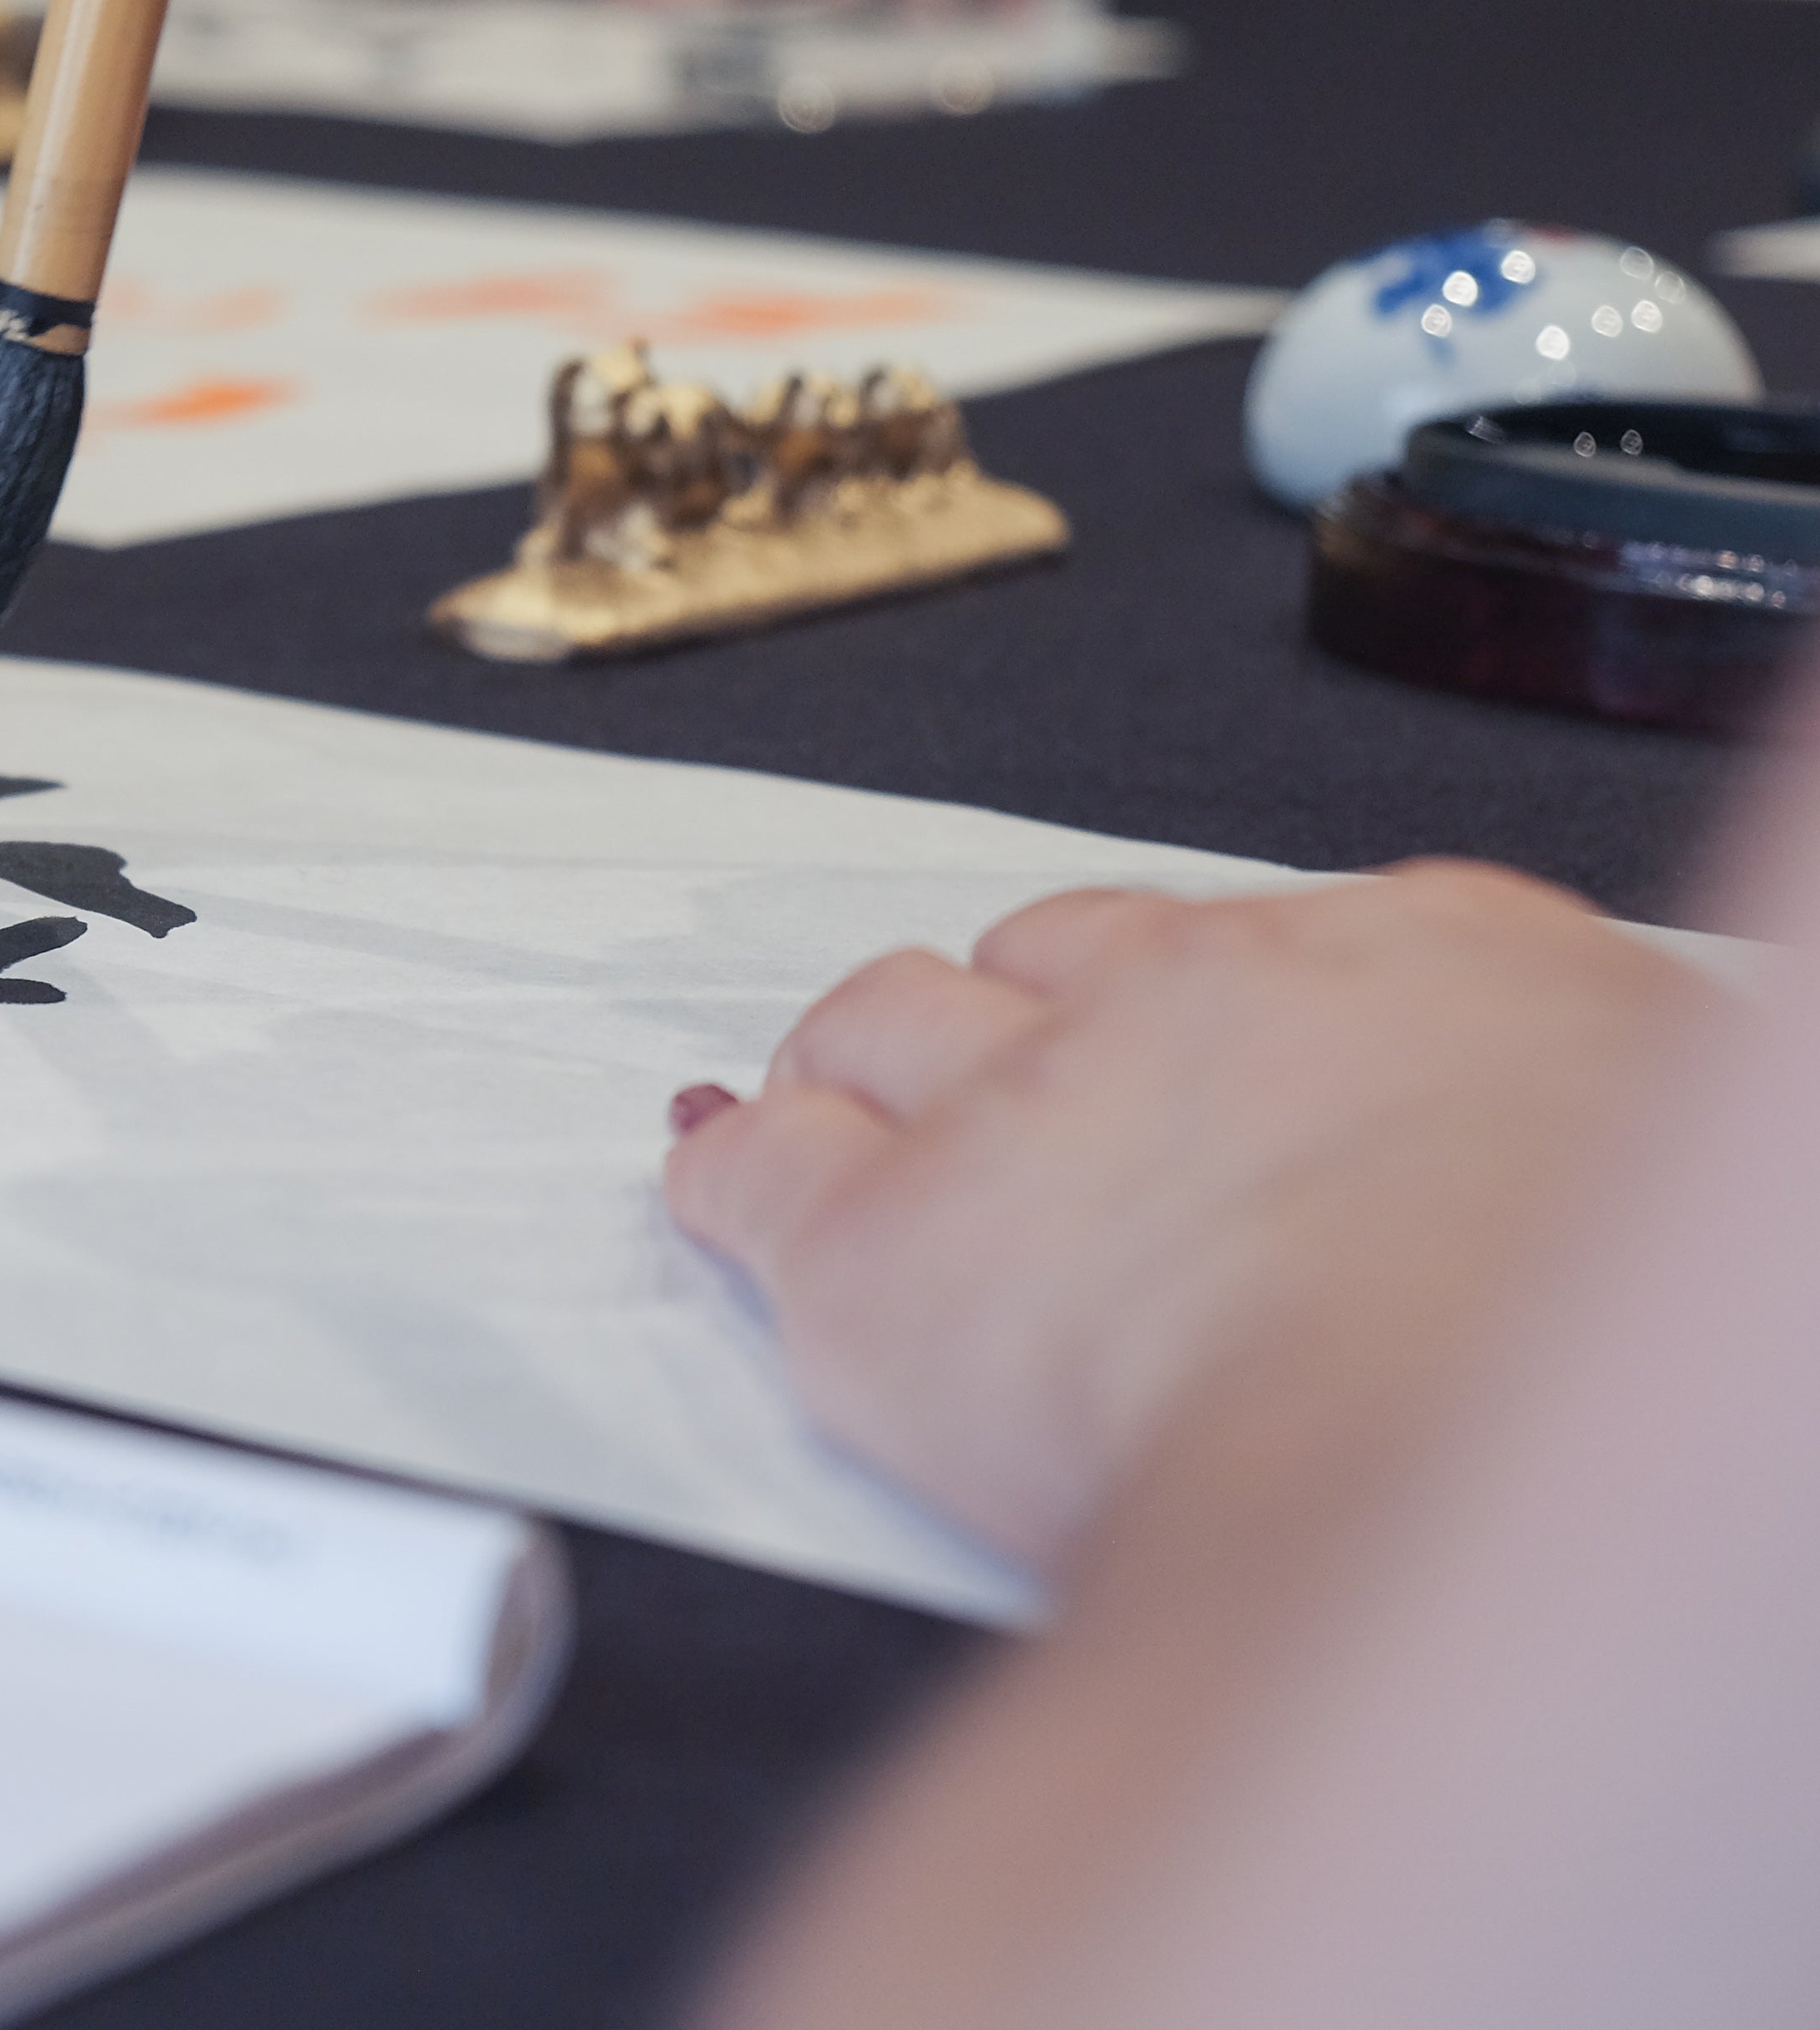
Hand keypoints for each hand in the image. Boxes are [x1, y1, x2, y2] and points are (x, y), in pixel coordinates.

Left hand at [662, 864, 1709, 1567]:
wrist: (1491, 1479)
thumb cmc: (1606, 1367)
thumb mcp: (1676, 1168)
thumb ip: (1577, 1121)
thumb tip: (1563, 1154)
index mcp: (1430, 959)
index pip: (1261, 929)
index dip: (1195, 1011)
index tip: (1189, 1067)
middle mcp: (1205, 993)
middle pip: (1051, 955)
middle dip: (1022, 1030)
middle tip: (1016, 1125)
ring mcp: (1028, 1104)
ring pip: (881, 1022)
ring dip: (862, 1077)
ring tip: (863, 1141)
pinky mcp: (886, 1244)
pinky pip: (753, 1167)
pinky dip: (731, 1181)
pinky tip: (735, 1203)